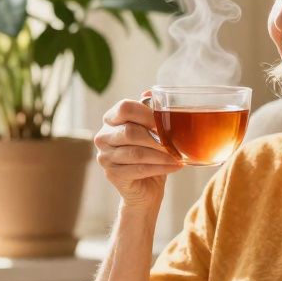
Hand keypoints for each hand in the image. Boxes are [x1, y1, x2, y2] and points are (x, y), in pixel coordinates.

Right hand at [94, 93, 182, 208]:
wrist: (144, 189)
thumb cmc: (150, 154)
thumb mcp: (151, 131)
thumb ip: (150, 111)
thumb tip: (151, 92)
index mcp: (111, 119)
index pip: (124, 108)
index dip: (146, 113)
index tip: (165, 122)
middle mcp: (103, 136)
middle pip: (130, 132)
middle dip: (157, 137)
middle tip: (176, 142)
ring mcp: (104, 156)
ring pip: (137, 152)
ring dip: (162, 154)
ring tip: (179, 155)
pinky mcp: (112, 174)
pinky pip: (139, 169)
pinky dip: (161, 167)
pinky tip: (175, 166)